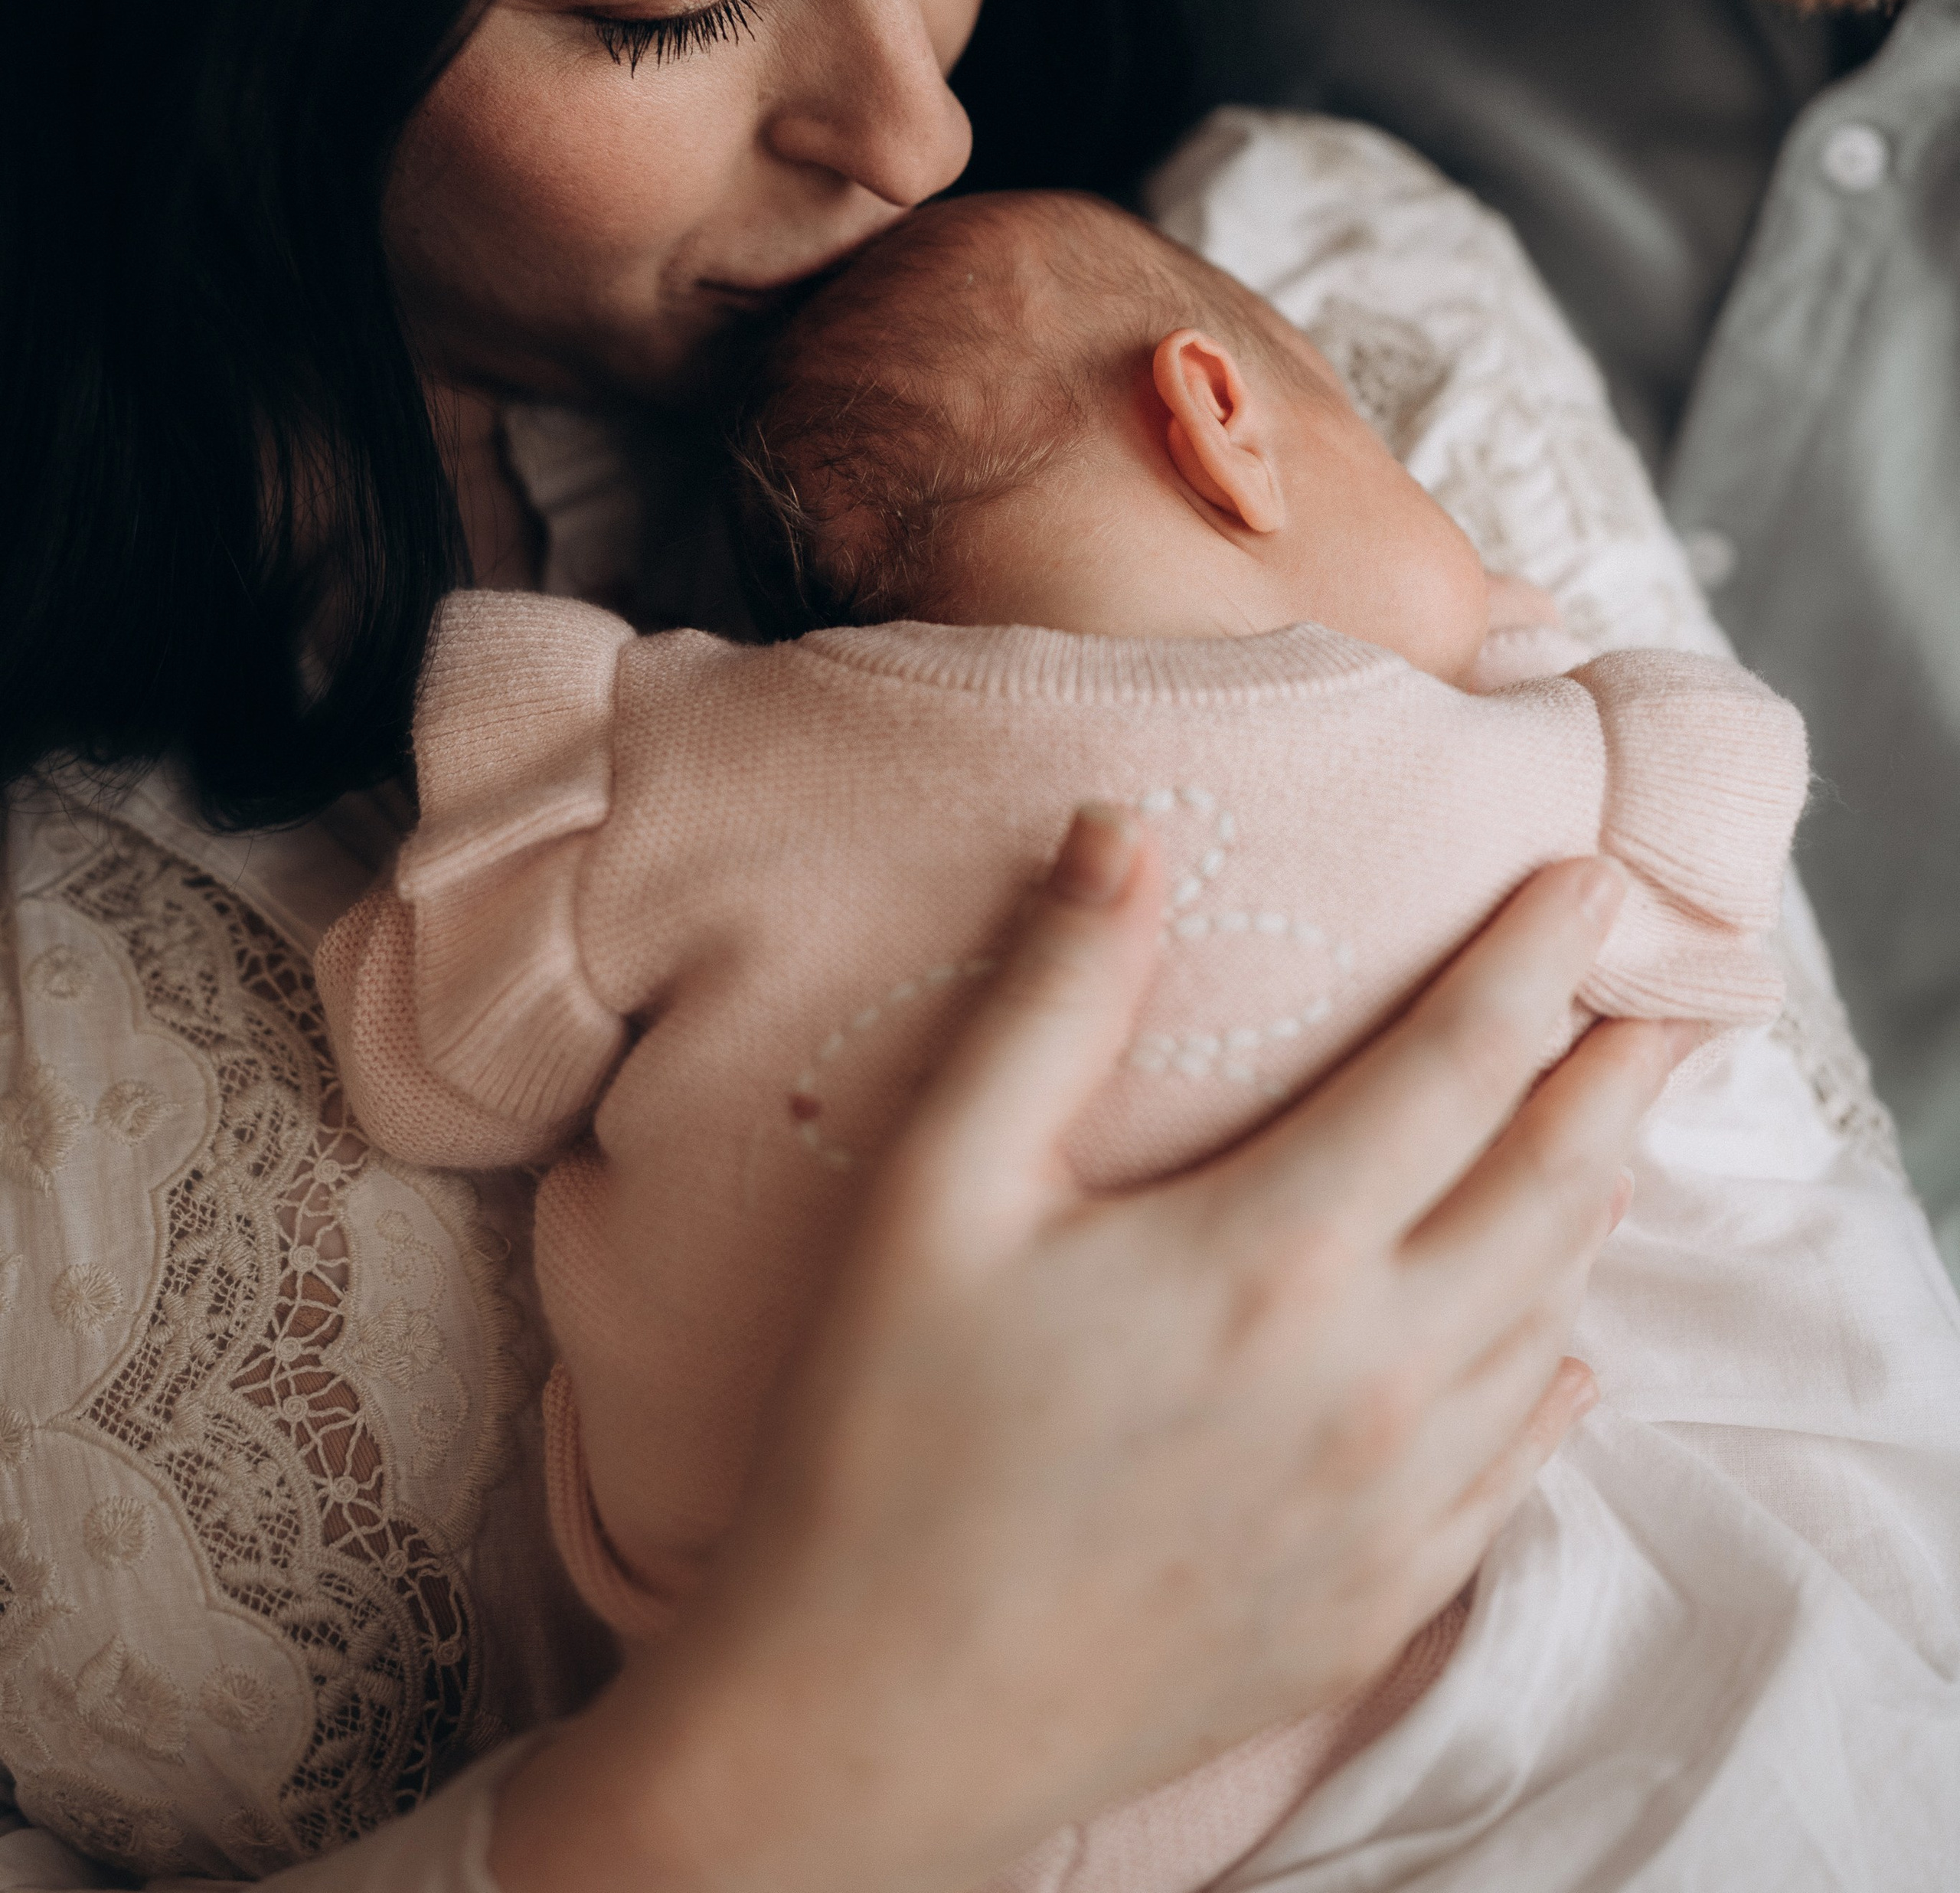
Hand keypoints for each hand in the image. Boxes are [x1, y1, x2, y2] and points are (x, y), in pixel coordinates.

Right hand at [493, 818, 1686, 1892]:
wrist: (876, 1713)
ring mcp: (1390, 1508)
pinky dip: (1552, 1374)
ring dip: (1593, 1211)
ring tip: (1609, 1135)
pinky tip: (1553, 1344)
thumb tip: (1126, 829)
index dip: (1537, 959)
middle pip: (1556, 1188)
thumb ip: (1054, 997)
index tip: (1589, 882)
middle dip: (1620, 1075)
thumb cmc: (889, 1433)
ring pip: (1550, 1322)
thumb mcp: (944, 1187)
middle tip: (1662, 999)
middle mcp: (1372, 1381)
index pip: (1462, 1063)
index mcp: (1274, 1257)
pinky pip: (1518, 1468)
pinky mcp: (1374, 1601)